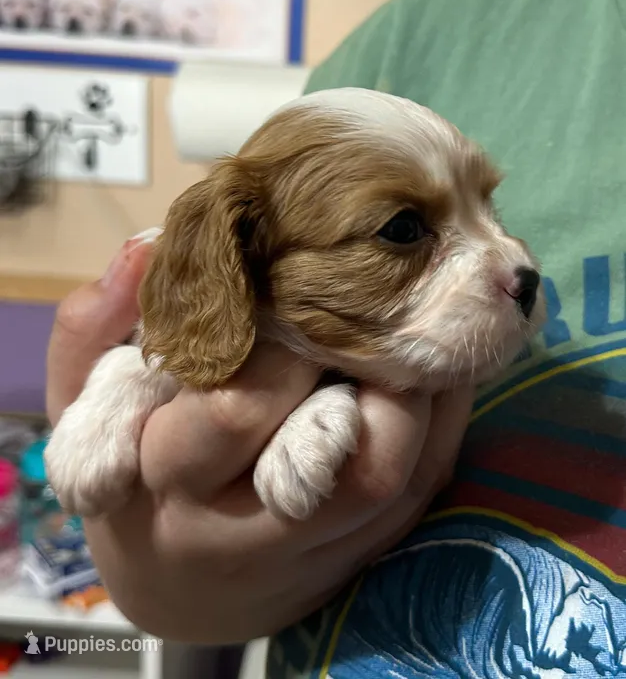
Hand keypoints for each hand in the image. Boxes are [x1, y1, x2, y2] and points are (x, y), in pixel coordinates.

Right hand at [46, 238, 472, 643]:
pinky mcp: (365, 553)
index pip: (234, 410)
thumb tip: (148, 246)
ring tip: (401, 329)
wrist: (177, 585)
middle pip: (330, 454)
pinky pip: (420, 487)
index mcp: (168, 483)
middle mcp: (246, 532)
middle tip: (360, 301)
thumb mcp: (83, 403)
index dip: (277, 344)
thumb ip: (96, 326)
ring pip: (388, 474)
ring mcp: (317, 551)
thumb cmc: (127, 475)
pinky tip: (428, 366)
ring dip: (412, 391)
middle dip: (355, 362)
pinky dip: (438, 417)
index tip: (292, 289)